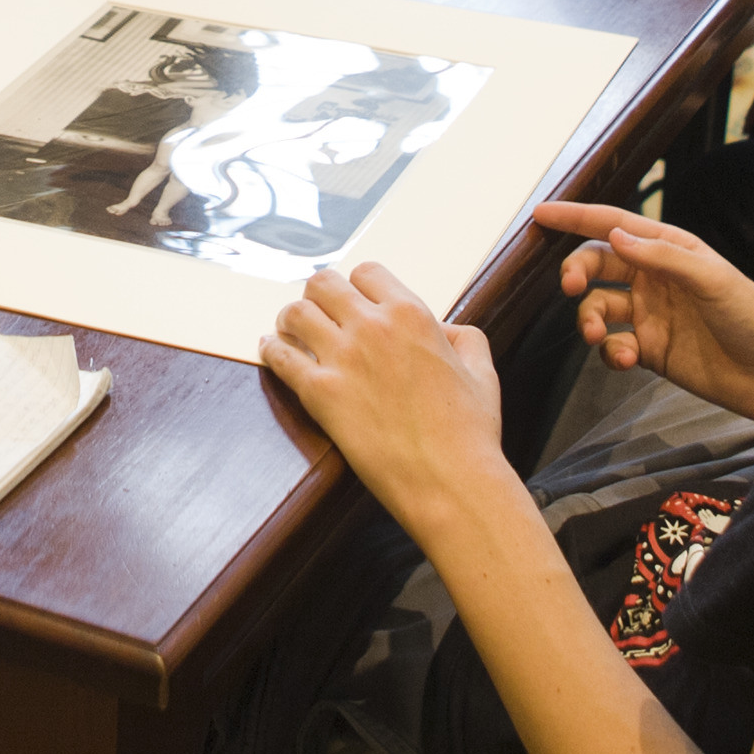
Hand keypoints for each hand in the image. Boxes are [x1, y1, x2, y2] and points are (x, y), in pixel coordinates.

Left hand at [261, 262, 507, 511]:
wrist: (449, 480)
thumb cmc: (469, 432)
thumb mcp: (482, 372)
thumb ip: (464, 338)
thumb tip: (445, 329)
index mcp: (412, 315)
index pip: (367, 273)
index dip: (357, 285)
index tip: (352, 300)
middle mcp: (373, 327)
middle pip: (323, 284)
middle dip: (318, 294)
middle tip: (317, 311)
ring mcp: (343, 358)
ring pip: (296, 313)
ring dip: (291, 319)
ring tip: (290, 329)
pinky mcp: (320, 393)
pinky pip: (281, 356)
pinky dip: (271, 348)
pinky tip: (270, 348)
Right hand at [534, 201, 753, 429]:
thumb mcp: (712, 280)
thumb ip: (662, 257)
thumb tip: (615, 236)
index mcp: (671, 250)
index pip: (615, 225)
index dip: (577, 217)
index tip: (542, 214)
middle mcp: (655, 278)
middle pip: (598, 265)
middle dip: (577, 272)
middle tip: (570, 286)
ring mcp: (650, 315)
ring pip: (598, 307)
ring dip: (589, 320)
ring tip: (597, 335)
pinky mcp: (649, 350)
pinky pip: (612, 345)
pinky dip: (610, 351)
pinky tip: (626, 360)